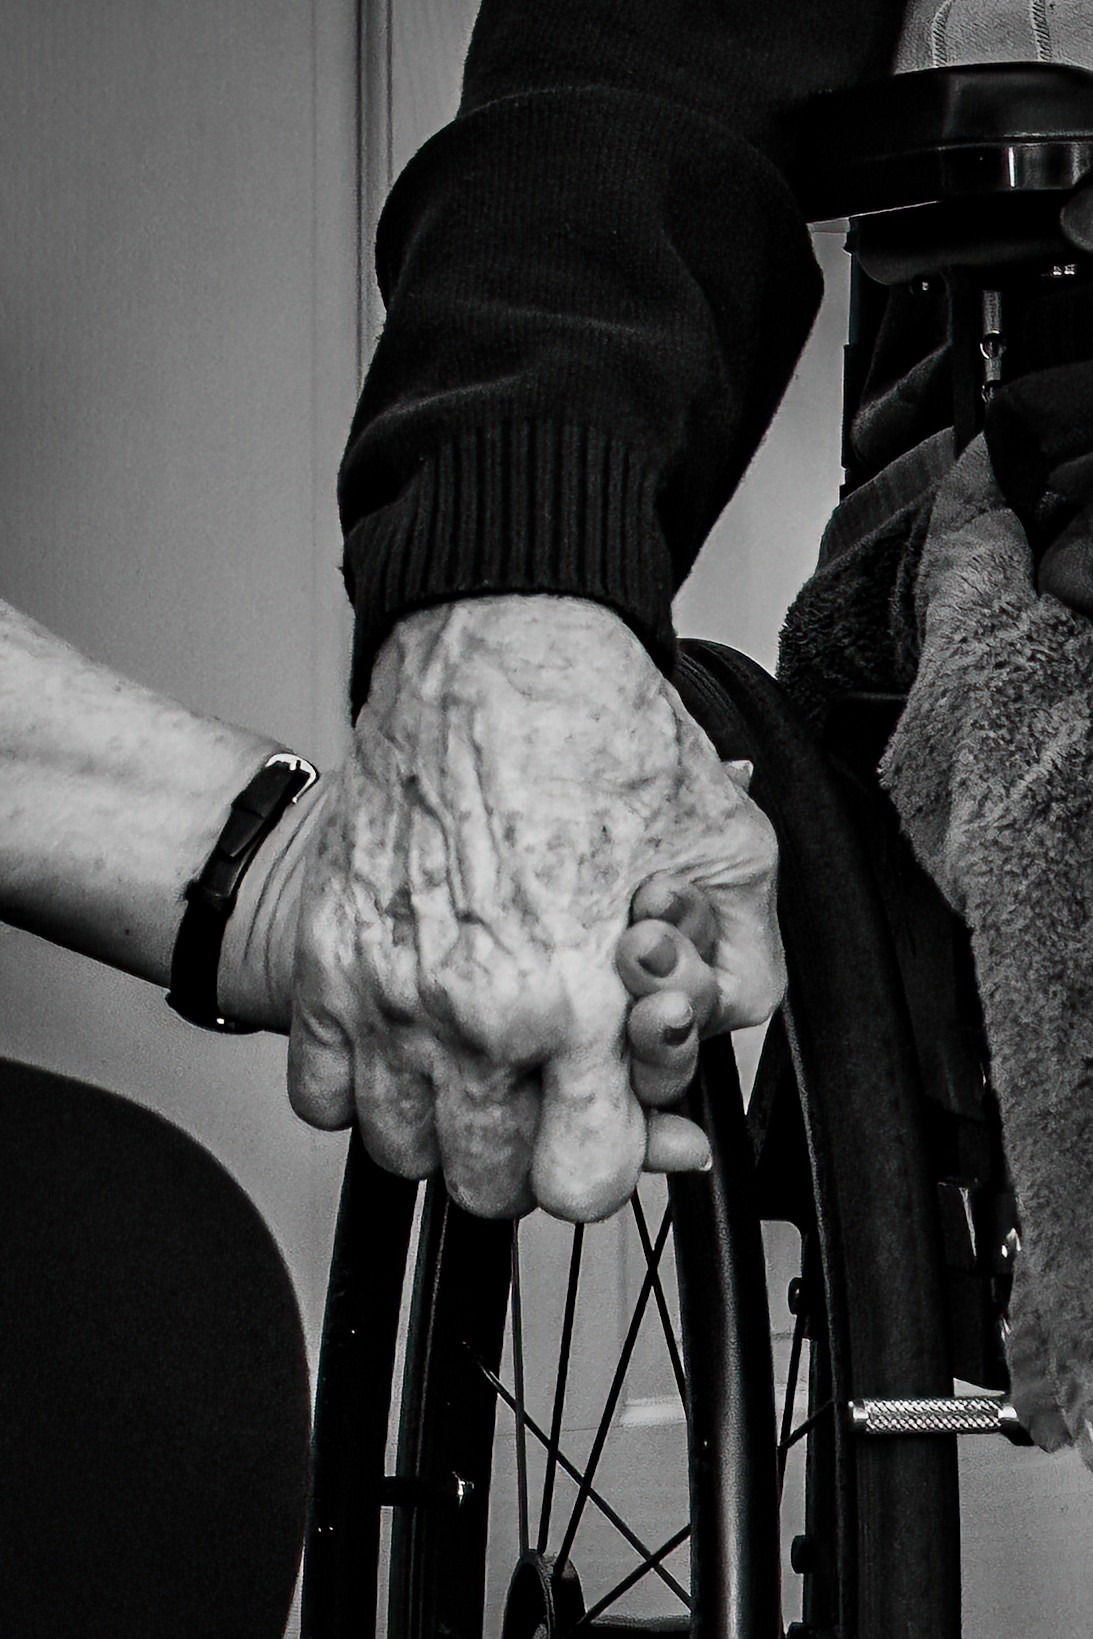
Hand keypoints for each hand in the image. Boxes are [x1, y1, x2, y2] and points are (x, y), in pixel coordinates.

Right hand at [287, 595, 783, 1220]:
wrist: (494, 641)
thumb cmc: (602, 731)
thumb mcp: (730, 851)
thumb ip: (743, 975)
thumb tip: (714, 1036)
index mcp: (574, 998)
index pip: (583, 1184)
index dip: (611, 1162)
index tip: (609, 1123)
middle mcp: (469, 1012)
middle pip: (488, 1186)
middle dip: (531, 1155)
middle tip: (548, 1093)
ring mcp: (382, 989)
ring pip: (400, 1150)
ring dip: (445, 1128)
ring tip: (479, 1065)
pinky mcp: (326, 954)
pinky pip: (320, 1093)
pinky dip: (361, 1088)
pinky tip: (409, 1039)